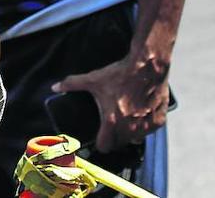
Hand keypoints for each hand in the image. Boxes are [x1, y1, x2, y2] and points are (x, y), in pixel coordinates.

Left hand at [53, 54, 168, 151]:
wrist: (147, 68)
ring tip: (126, 119)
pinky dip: (145, 126)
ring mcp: (146, 126)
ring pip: (136, 139)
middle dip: (115, 138)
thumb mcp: (93, 79)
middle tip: (112, 126)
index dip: (100, 143)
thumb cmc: (119, 75)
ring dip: (130, 133)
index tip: (99, 139)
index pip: (104, 146)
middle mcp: (130, 128)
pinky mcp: (159, 122)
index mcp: (112, 121)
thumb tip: (55, 87)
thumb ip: (72, 84)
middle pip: (120, 144)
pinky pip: (150, 131)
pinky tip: (140, 114)